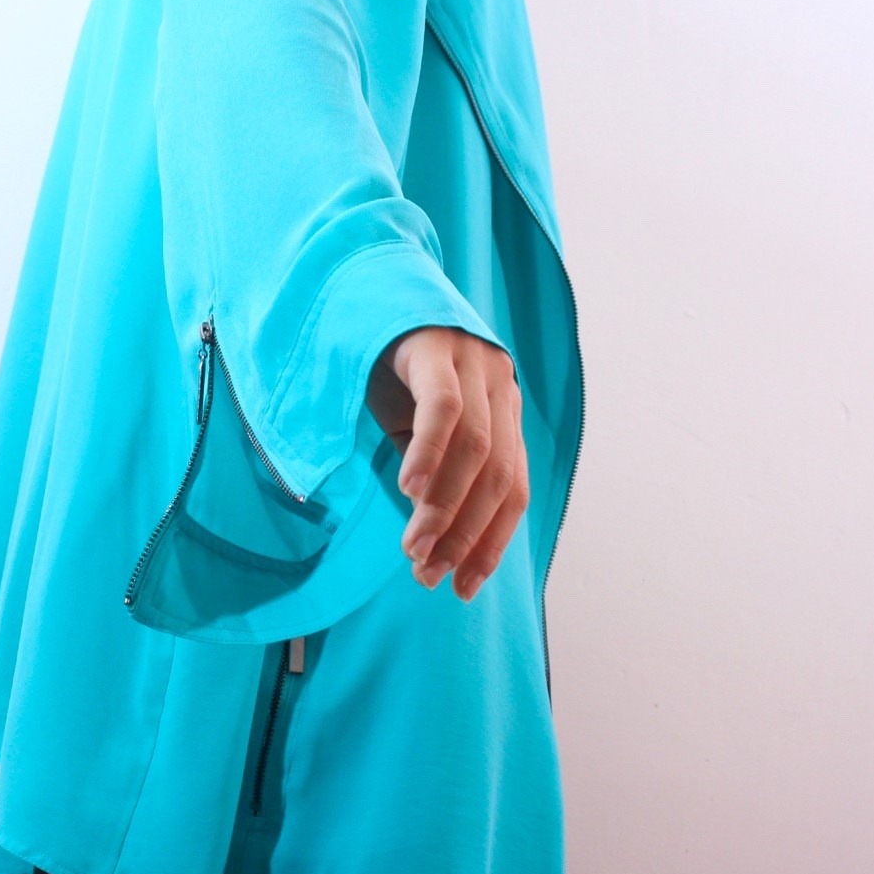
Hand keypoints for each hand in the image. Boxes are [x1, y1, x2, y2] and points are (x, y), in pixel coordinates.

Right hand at [365, 325, 528, 599]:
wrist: (359, 284)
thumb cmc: (385, 366)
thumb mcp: (412, 428)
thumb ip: (430, 473)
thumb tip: (430, 539)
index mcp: (503, 411)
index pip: (514, 491)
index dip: (490, 545)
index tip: (462, 589)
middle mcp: (500, 386)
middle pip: (499, 478)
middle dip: (465, 536)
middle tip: (428, 576)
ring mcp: (473, 362)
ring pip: (476, 451)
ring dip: (444, 507)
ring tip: (413, 547)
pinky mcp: (437, 346)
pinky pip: (444, 407)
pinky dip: (430, 453)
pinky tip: (408, 489)